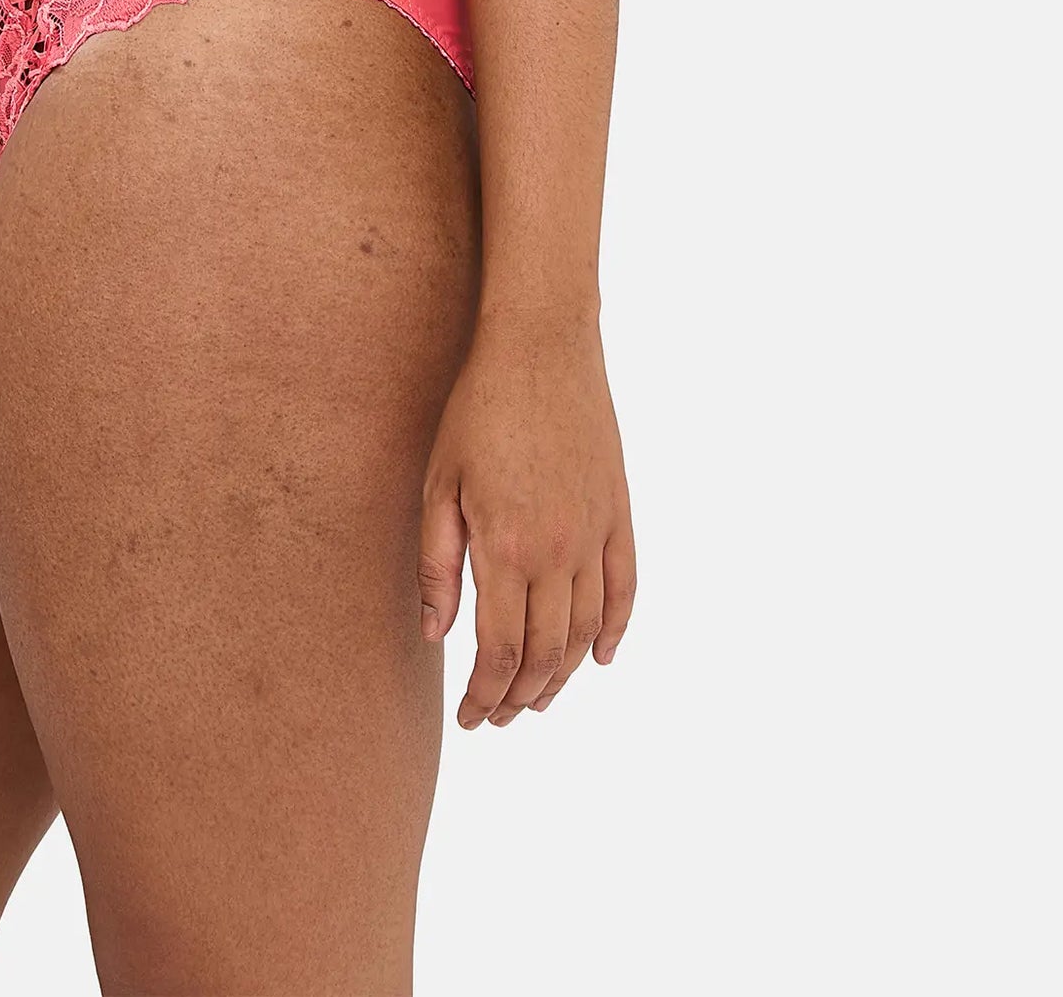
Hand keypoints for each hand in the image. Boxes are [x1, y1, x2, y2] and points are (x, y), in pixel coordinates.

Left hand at [419, 315, 634, 726]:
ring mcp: (596, 532)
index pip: (500, 651)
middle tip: (497, 716)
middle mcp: (559, 550)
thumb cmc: (478, 407)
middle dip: (519, 696)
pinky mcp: (619, 511)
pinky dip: (618, 629)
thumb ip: (438, 565)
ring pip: (588, 631)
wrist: (542, 343)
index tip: (470, 718)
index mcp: (507, 546)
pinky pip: (626, 587)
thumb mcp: (439, 483)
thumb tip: (436, 636)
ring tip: (536, 697)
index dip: (485, 694)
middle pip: (547, 654)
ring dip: (564, 675)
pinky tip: (603, 658)